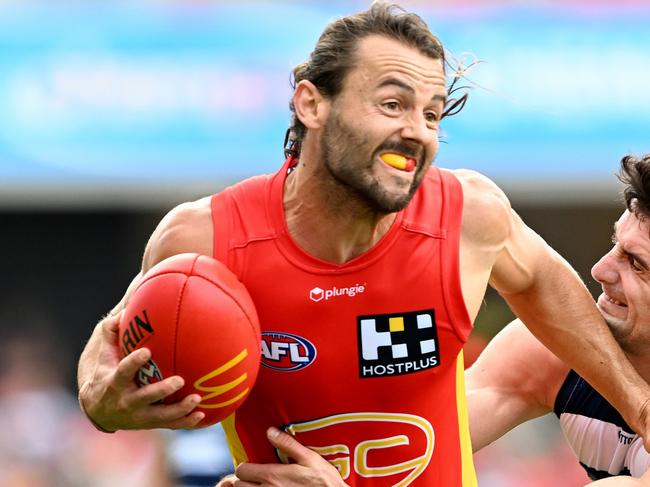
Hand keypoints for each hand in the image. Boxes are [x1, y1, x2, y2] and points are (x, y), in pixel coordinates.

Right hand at [78, 312, 204, 430]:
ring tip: (197, 398)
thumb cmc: (104, 374)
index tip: (146, 351)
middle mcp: (126, 401)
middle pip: (145, 398)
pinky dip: (185, 422)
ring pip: (160, 416)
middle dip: (162, 390)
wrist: (97, 410)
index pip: (123, 372)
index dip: (134, 362)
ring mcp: (139, 415)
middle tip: (179, 379)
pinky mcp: (149, 423)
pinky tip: (202, 415)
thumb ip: (111, 332)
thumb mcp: (103, 355)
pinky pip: (169, 425)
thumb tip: (124, 312)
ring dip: (180, 409)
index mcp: (114, 383)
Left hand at [227, 426, 347, 485]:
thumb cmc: (322, 480)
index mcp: (273, 476)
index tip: (253, 466)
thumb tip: (270, 431)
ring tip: (260, 484)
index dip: (245, 467)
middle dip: (244, 479)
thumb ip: (287, 444)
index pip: (241, 471)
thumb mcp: (308, 458)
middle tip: (255, 476)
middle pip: (239, 485)